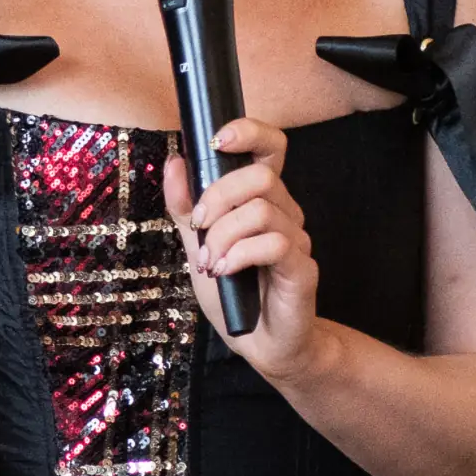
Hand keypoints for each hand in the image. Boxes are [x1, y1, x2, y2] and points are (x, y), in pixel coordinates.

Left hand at [162, 117, 327, 383]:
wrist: (257, 343)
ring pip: (261, 210)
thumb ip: (186, 206)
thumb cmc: (232, 293)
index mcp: (262, 199)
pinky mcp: (302, 269)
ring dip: (223, 235)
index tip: (216, 141)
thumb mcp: (198, 246)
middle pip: (260, 176)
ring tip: (211, 263)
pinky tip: (225, 271)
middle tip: (199, 227)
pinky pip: (274, 243)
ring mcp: (297, 239)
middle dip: (218, 197)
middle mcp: (285, 212)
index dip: (249, 132)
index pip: (270, 146)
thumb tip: (174, 162)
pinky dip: (240, 254)